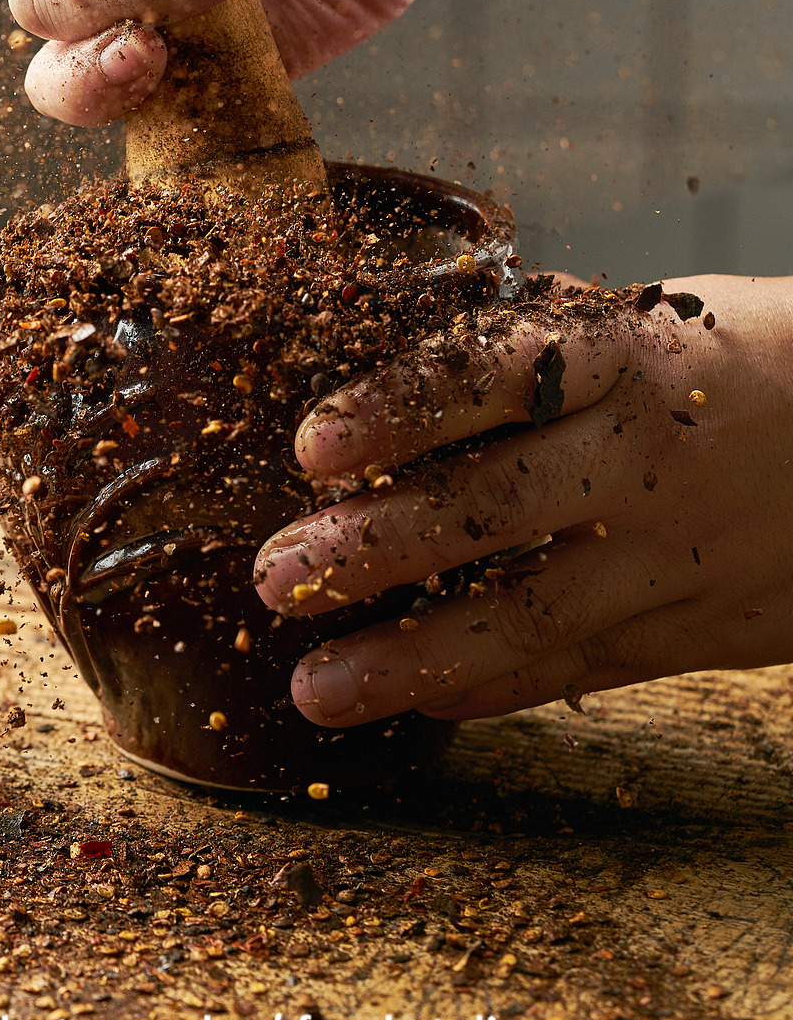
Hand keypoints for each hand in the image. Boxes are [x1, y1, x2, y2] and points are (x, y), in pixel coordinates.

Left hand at [253, 275, 792, 725]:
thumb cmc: (760, 360)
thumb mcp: (666, 318)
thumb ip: (549, 338)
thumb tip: (414, 321)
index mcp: (632, 359)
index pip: (494, 379)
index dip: (399, 411)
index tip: (312, 446)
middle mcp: (646, 461)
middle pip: (494, 511)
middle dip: (374, 551)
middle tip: (275, 577)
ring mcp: (674, 556)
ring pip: (529, 617)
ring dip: (411, 657)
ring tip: (315, 688)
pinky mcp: (703, 628)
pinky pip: (585, 669)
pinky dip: (500, 689)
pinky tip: (423, 700)